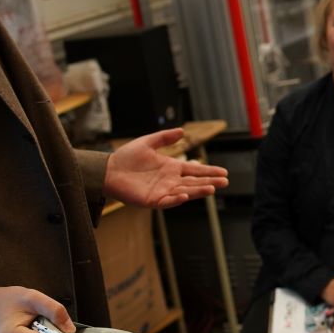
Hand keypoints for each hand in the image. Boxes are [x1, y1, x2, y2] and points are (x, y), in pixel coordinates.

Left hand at [104, 129, 228, 208]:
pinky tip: (186, 194)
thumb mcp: (148, 142)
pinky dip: (177, 199)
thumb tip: (182, 131)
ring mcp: (163, 191)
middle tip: (225, 182)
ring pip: (185, 191)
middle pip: (195, 182)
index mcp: (171, 168)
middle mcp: (170, 181)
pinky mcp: (152, 200)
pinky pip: (168, 201)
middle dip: (210, 182)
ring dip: (199, 191)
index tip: (224, 172)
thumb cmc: (126, 157)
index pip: (195, 170)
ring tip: (212, 188)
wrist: (108, 170)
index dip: (209, 171)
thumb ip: (164, 137)